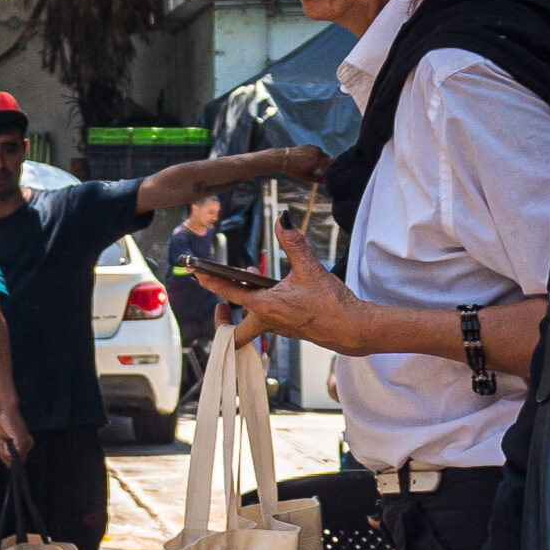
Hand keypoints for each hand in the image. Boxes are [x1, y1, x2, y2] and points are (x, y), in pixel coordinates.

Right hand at [0, 406, 35, 464]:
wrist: (5, 411)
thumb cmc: (3, 424)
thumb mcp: (3, 441)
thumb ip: (6, 452)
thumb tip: (9, 466)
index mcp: (25, 444)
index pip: (19, 460)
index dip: (7, 460)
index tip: (0, 451)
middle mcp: (28, 444)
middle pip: (16, 461)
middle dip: (5, 457)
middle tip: (0, 445)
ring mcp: (26, 443)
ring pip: (14, 458)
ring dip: (4, 453)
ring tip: (3, 441)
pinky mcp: (22, 441)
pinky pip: (13, 454)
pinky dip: (5, 450)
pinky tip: (4, 441)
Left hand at [198, 222, 356, 348]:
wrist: (353, 328)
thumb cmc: (332, 303)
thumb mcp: (311, 269)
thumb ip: (294, 243)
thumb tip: (283, 219)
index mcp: (265, 306)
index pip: (229, 293)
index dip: (210, 282)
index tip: (197, 274)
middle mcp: (267, 321)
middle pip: (234, 327)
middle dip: (223, 318)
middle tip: (219, 305)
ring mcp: (278, 328)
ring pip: (252, 324)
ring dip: (246, 306)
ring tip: (250, 284)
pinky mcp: (290, 330)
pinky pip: (268, 322)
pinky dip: (264, 308)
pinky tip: (277, 292)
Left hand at [273, 144, 330, 183]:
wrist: (282, 159)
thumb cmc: (293, 170)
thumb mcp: (306, 177)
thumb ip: (318, 179)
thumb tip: (327, 182)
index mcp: (318, 161)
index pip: (331, 164)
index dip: (330, 169)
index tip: (325, 173)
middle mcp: (318, 153)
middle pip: (327, 159)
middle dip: (324, 164)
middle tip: (318, 170)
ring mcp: (314, 148)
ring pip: (322, 154)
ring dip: (319, 159)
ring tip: (309, 165)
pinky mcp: (309, 145)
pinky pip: (315, 150)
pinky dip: (314, 154)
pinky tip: (305, 159)